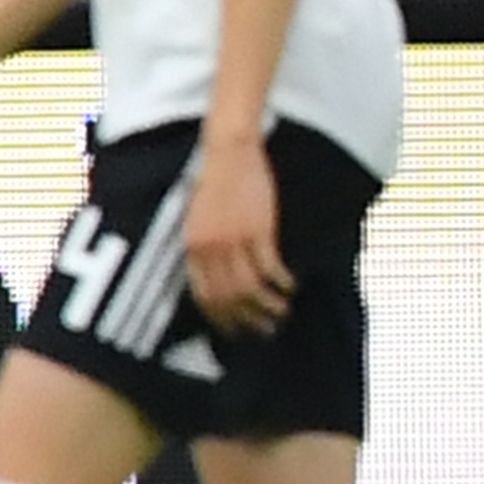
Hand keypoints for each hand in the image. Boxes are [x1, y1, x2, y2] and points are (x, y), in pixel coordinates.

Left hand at [183, 129, 294, 335]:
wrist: (228, 153)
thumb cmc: (214, 183)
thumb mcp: (197, 219)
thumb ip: (204, 248)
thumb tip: (218, 277)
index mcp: (191, 249)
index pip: (204, 296)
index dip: (221, 318)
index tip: (236, 330)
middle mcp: (209, 250)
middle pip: (229, 299)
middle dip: (247, 320)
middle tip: (264, 330)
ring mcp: (234, 241)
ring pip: (252, 289)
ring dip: (268, 306)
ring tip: (282, 313)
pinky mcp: (258, 231)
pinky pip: (271, 269)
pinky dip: (282, 282)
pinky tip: (291, 286)